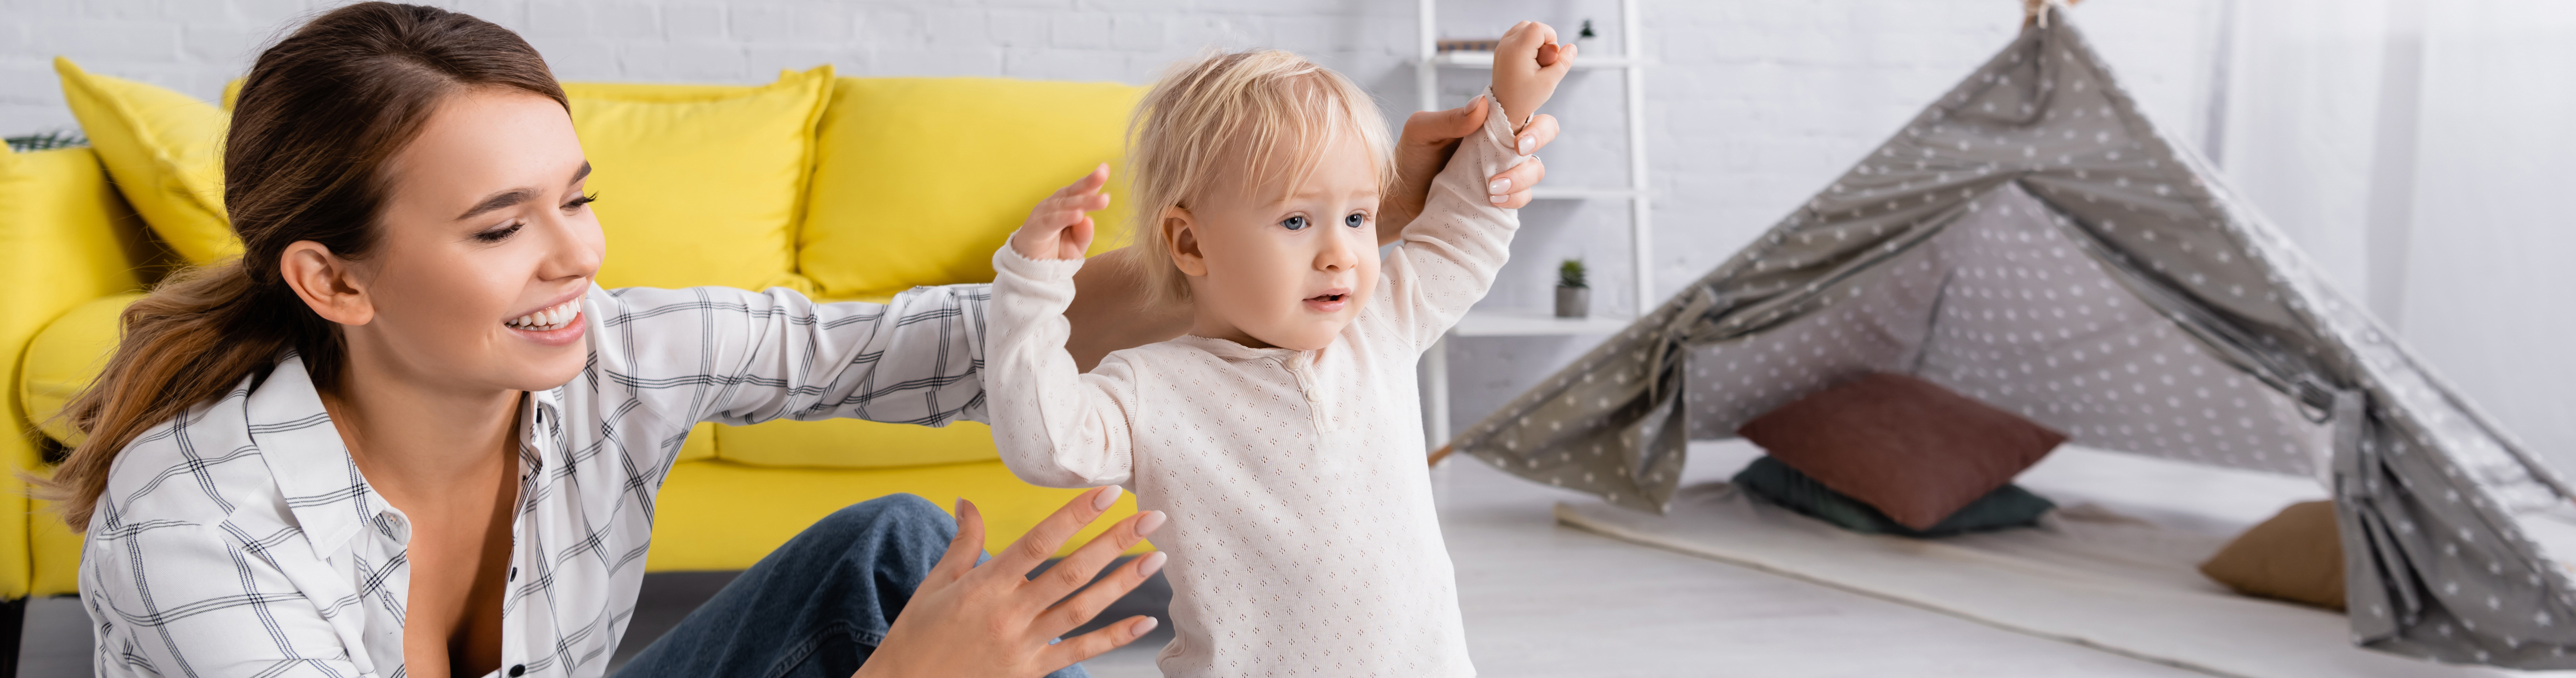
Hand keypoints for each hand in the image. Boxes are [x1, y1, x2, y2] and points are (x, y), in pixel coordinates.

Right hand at [853, 487, 1169, 677]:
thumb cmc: (918, 637)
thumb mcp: (935, 584)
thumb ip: (962, 542)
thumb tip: (965, 500)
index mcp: (984, 585)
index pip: (1038, 541)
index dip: (1075, 515)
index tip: (1108, 493)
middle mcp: (1008, 613)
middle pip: (1071, 571)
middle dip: (1115, 542)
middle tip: (1152, 518)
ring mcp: (1022, 645)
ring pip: (1082, 609)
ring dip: (1123, 583)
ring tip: (1157, 559)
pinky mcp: (1030, 671)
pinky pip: (1079, 652)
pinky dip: (1114, 638)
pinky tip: (1145, 622)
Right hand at [1010, 164, 1110, 260]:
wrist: (1032, 269)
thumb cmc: (1055, 251)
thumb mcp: (1077, 244)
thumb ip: (1084, 234)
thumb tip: (1089, 220)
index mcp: (1066, 205)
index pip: (1081, 190)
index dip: (1093, 180)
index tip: (1105, 168)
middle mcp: (1055, 205)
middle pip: (1074, 192)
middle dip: (1089, 182)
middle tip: (1103, 173)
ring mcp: (1044, 214)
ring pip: (1065, 204)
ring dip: (1084, 201)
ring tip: (1102, 200)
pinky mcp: (1035, 226)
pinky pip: (1052, 220)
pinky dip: (1065, 217)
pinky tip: (1078, 215)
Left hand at [1378, 97, 1559, 241]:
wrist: (1399, 199)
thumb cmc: (1409, 158)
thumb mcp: (1421, 131)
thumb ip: (1449, 118)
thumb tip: (1481, 105)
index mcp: (1487, 119)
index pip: (1523, 107)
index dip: (1532, 115)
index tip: (1519, 135)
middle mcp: (1500, 142)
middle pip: (1542, 132)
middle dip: (1538, 140)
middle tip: (1519, 151)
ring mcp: (1502, 169)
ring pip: (1535, 168)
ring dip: (1522, 178)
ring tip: (1492, 189)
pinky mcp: (1500, 195)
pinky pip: (1523, 196)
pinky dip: (1516, 199)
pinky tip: (1494, 202)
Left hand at [1492, 21, 1575, 132]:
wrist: (1504, 108)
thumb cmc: (1526, 98)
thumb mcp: (1549, 81)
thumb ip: (1563, 62)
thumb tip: (1572, 47)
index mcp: (1517, 50)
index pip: (1539, 28)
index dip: (1550, 40)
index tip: (1548, 58)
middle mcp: (1506, 44)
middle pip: (1532, 26)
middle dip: (1542, 40)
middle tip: (1540, 62)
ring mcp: (1501, 46)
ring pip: (1524, 29)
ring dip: (1534, 41)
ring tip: (1534, 62)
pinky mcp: (1501, 50)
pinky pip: (1517, 36)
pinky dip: (1526, 43)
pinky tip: (1527, 61)